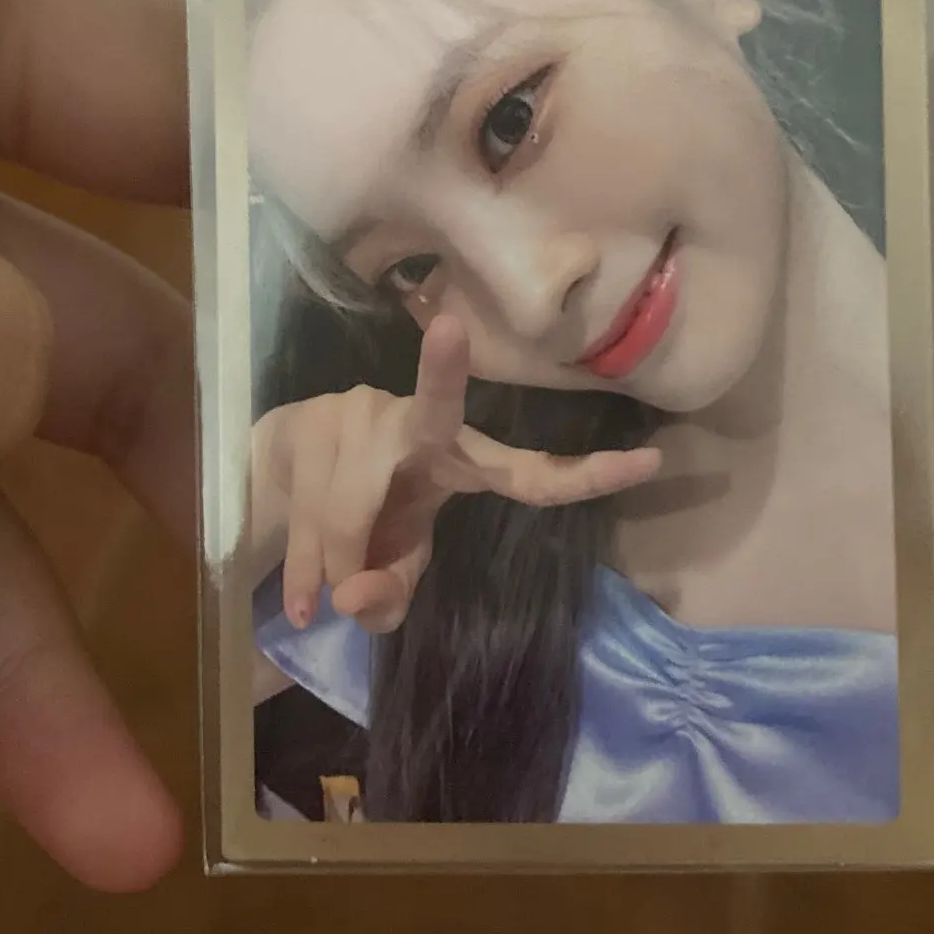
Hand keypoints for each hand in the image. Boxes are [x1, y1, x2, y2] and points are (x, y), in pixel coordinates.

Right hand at [252, 316, 660, 635]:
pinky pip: (307, 508)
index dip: (589, 474)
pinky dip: (302, 567)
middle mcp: (418, 426)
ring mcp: (359, 412)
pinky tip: (295, 598)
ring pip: (348, 507)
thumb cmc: (365, 525)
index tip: (650, 461)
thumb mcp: (386, 573)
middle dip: (441, 371)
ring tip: (316, 602)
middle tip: (448, 330)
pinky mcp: (308, 418)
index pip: (533, 472)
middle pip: (432, 404)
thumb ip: (387, 597)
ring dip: (334, 567)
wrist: (284, 478)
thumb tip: (352, 597)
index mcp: (464, 462)